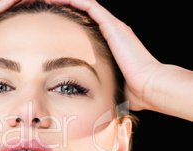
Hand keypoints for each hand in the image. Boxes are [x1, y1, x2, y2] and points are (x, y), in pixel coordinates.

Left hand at [44, 0, 192, 120]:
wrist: (147, 87)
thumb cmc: (129, 90)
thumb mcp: (106, 84)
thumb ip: (97, 84)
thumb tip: (86, 99)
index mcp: (109, 43)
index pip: (85, 26)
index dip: (68, 21)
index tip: (50, 24)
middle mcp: (111, 31)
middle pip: (84, 13)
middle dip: (65, 8)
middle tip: (46, 7)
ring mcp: (112, 26)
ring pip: (85, 5)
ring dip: (66, 1)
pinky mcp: (112, 25)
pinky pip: (89, 6)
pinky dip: (73, 1)